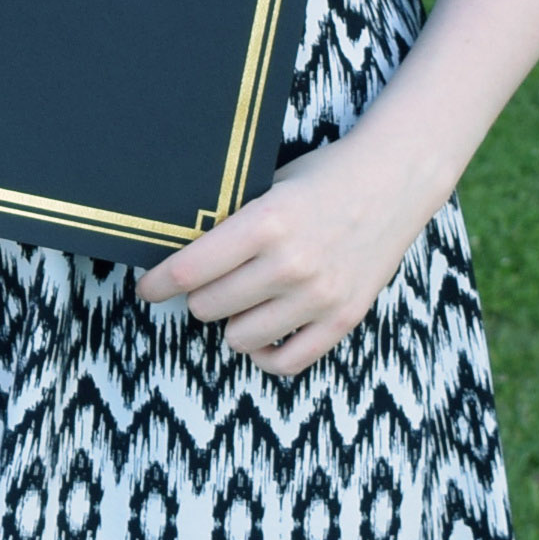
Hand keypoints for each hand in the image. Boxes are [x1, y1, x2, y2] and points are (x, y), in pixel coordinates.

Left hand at [135, 133, 436, 374]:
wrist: (393, 180)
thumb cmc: (322, 177)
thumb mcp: (269, 185)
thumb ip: (233, 220)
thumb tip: (179, 249)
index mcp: (265, 223)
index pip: (190, 270)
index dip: (157, 283)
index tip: (146, 288)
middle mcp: (291, 264)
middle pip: (208, 305)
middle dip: (194, 297)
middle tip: (200, 285)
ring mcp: (319, 296)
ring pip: (239, 338)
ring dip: (228, 322)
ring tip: (234, 302)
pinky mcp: (344, 319)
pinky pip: (287, 362)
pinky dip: (264, 354)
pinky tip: (259, 335)